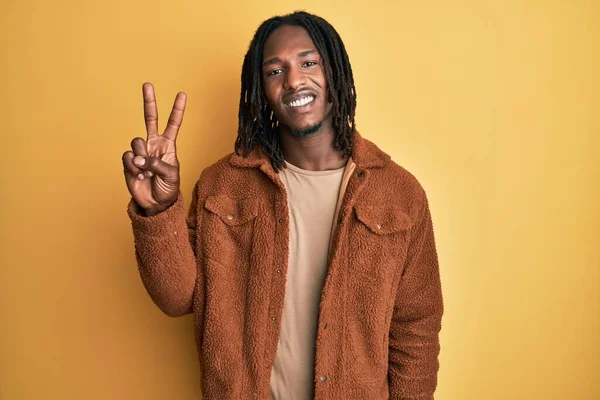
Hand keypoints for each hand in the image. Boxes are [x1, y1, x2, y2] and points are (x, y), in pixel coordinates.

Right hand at [122, 82, 186, 215]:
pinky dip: (133, 167)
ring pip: (136, 142)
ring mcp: (140, 151)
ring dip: (142, 158)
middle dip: (149, 101)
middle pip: (150, 118)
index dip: (177, 110)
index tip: (182, 94)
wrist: (155, 203)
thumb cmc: (168, 188)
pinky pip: (128, 157)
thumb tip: (138, 157)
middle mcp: (153, 144)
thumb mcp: (171, 175)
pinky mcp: (129, 162)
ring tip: (146, 172)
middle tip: (147, 84)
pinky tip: (139, 176)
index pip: (173, 123)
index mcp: (168, 145)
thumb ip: (156, 163)